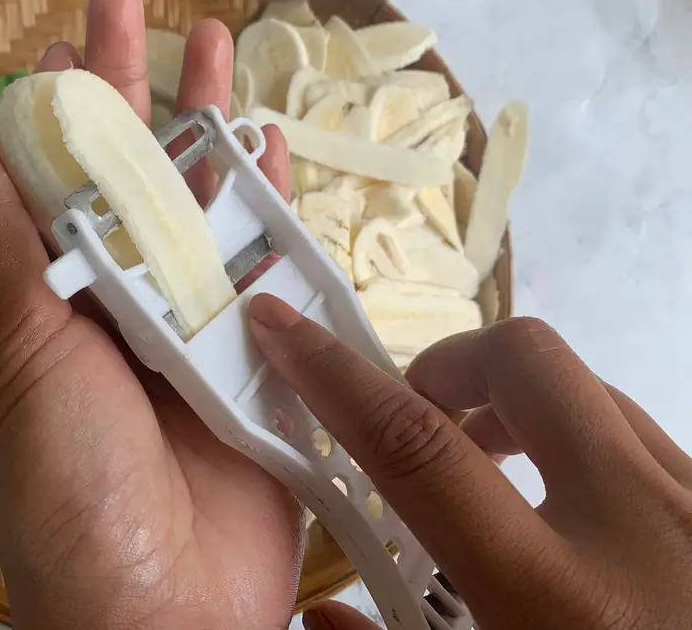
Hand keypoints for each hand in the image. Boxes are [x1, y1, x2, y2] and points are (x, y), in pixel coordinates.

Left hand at [0, 0, 301, 629]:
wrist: (162, 608)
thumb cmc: (70, 486)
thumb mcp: (22, 352)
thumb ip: (1, 240)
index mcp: (57, 302)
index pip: (58, 183)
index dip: (60, 109)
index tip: (63, 43)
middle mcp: (125, 307)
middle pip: (136, 179)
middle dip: (141, 91)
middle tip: (139, 4)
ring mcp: (198, 330)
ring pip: (209, 210)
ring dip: (212, 132)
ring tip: (219, 52)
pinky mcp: (264, 360)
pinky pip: (275, 272)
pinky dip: (276, 210)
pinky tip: (273, 152)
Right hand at [247, 296, 691, 629]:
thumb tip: (319, 616)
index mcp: (555, 596)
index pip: (418, 446)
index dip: (334, 375)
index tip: (280, 325)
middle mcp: (640, 526)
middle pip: (527, 360)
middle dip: (450, 364)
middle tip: (418, 419)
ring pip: (594, 389)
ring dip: (518, 403)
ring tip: (492, 465)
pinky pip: (645, 436)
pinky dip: (584, 440)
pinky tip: (576, 510)